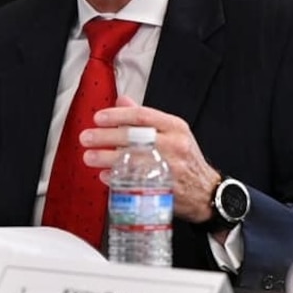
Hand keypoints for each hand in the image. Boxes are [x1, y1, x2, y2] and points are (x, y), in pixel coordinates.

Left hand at [79, 96, 221, 222]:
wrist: (206, 191)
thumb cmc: (185, 159)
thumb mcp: (172, 132)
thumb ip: (146, 118)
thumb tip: (121, 101)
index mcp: (175, 127)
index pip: (142, 115)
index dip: (117, 116)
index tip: (98, 118)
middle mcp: (174, 145)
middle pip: (134, 137)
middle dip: (105, 136)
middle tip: (86, 137)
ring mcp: (170, 168)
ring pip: (132, 160)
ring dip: (106, 158)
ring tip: (89, 156)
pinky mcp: (165, 188)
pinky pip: (136, 182)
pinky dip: (117, 178)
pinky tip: (104, 175)